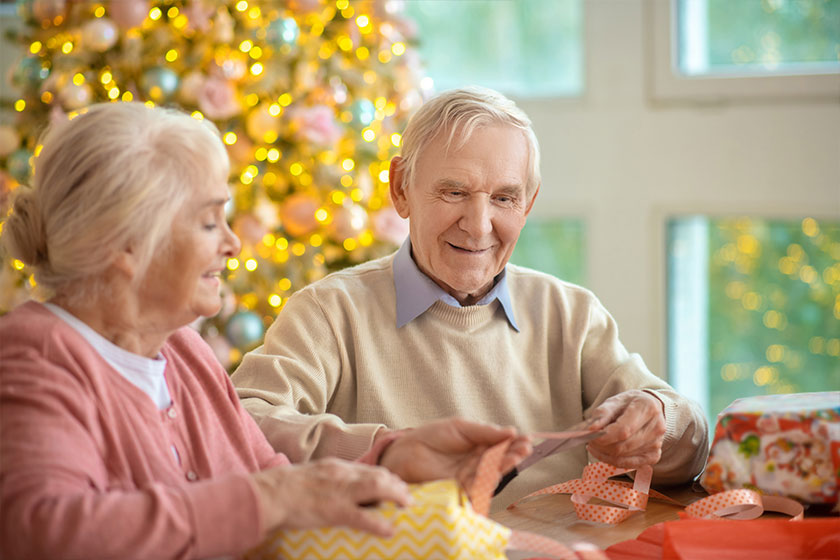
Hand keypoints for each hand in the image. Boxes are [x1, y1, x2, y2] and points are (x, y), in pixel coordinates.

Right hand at [252, 459, 411, 537]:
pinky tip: (390, 530)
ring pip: (378, 486)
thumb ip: (325, 480)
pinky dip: (381, 523)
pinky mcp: (336, 510)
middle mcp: (341, 474)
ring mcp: (340, 491)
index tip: (393, 484)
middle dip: (396, 484)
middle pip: (378, 473)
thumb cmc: (282, 489)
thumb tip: (335, 491)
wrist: (268, 494)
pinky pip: (364, 517)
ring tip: (406, 505)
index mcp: (334, 466)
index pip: (366, 468)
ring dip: (396, 495)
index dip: (384, 477)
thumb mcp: (309, 476)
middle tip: (406, 496)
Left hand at [378, 418, 530, 488]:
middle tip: (526, 448)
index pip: (501, 445)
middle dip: (514, 454)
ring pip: (493, 473)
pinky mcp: (460, 489)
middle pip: (500, 460)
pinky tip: (499, 469)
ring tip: (518, 455)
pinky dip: (490, 478)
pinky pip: (479, 486)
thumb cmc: (431, 437)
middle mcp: (477, 462)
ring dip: (506, 465)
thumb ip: (484, 431)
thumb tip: (510, 431)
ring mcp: (470, 476)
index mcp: (478, 446)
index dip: (514, 443)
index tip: (527, 438)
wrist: (405, 452)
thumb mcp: (460, 427)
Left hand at [585, 390, 665, 468]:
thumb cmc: (630, 404)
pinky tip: (604, 452)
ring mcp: (657, 443)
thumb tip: (592, 429)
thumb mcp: (615, 401)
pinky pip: (629, 464)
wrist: (651, 409)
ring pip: (624, 457)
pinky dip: (612, 460)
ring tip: (595, 443)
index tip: (591, 436)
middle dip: (602, 445)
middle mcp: (656, 427)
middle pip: (623, 446)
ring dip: (605, 453)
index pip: (624, 430)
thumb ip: (603, 413)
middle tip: (590, 439)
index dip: (605, 437)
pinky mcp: (654, 456)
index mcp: (648, 408)